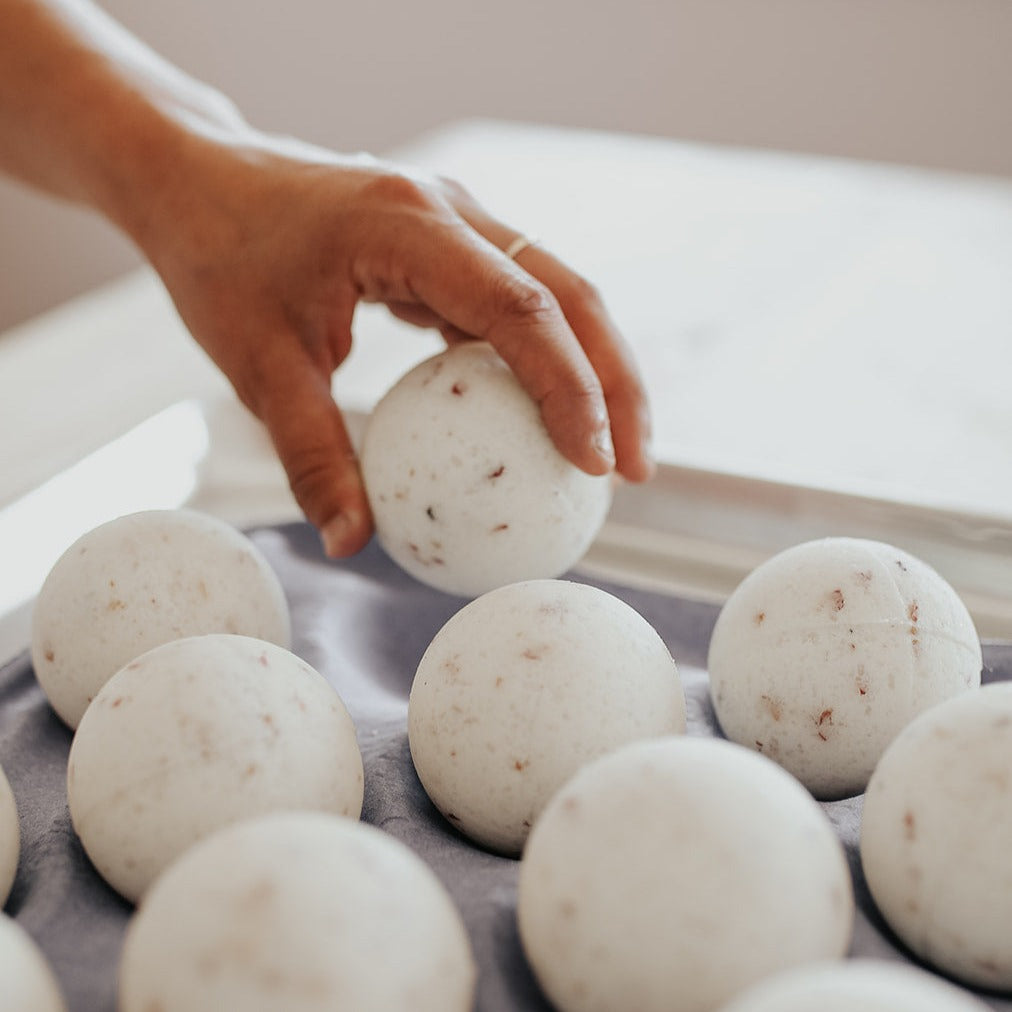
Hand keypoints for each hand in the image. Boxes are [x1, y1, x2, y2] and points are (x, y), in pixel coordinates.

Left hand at [139, 133, 653, 556]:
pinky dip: (545, 360)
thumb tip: (351, 543)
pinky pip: (517, 301)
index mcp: (408, 224)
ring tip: (612, 453)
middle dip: (616, 382)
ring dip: (594, 369)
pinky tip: (547, 418)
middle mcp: (450, 211)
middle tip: (634, 470)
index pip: (519, 307)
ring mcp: (457, 221)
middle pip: (570, 293)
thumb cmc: (222, 260)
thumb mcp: (257, 365)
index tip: (595, 465)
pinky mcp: (451, 242)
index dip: (570, 387)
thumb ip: (310, 453)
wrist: (201, 179)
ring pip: (558, 293)